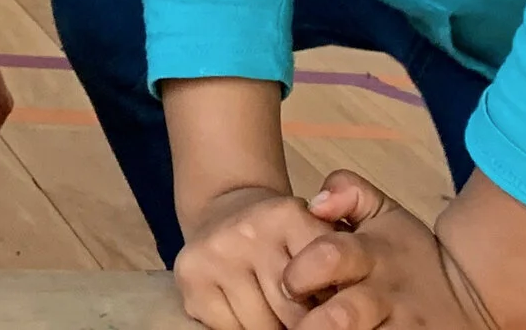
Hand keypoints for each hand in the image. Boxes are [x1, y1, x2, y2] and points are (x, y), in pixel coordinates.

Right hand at [174, 186, 328, 329]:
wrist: (226, 209)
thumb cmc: (284, 237)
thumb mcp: (317, 237)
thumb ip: (336, 272)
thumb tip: (334, 321)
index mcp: (289, 216)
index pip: (323, 286)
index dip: (330, 309)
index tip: (327, 312)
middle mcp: (248, 230)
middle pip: (293, 313)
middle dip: (303, 323)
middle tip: (301, 314)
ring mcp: (215, 253)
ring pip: (260, 326)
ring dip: (272, 327)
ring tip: (274, 313)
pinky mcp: (189, 274)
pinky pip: (226, 329)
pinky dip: (240, 328)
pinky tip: (245, 312)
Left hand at [280, 172, 499, 329]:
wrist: (472, 292)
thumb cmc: (410, 252)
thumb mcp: (385, 212)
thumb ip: (348, 191)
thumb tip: (316, 201)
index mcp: (372, 255)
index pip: (330, 256)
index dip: (301, 271)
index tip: (287, 284)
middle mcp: (385, 296)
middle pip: (343, 316)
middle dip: (311, 325)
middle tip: (296, 326)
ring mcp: (402, 329)